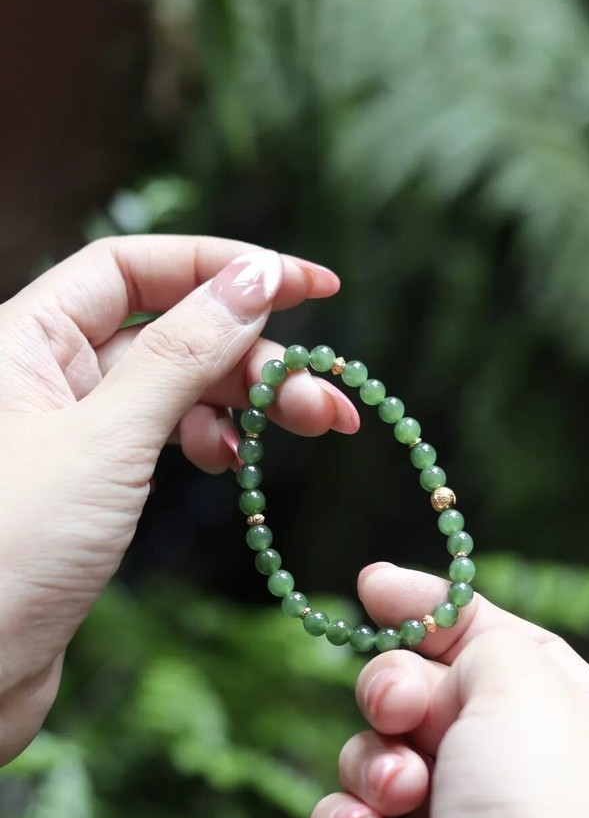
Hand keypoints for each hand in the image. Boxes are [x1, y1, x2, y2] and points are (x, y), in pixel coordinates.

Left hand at [0, 235, 356, 763]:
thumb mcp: (108, 440)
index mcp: (26, 336)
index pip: (136, 268)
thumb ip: (182, 353)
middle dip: (253, 353)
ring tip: (312, 427)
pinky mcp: (89, 481)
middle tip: (327, 395)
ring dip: (245, 399)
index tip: (308, 285)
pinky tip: (235, 458)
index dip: (224, 266)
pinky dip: (208, 439)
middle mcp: (45, 372)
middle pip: (168, 329)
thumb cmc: (10, 552)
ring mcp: (69, 428)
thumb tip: (254, 278)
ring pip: (173, 386)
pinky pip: (160, 435)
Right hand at [310, 563, 588, 817]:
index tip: (371, 585)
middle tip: (397, 707)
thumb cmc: (543, 814)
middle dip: (394, 690)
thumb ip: (477, 636)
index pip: (490, 641)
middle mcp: (512, 772)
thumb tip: (434, 621)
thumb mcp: (526, 687)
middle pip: (423, 694)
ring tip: (401, 794)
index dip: (431, 609)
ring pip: (377, 756)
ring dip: (376, 764)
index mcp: (564, 720)